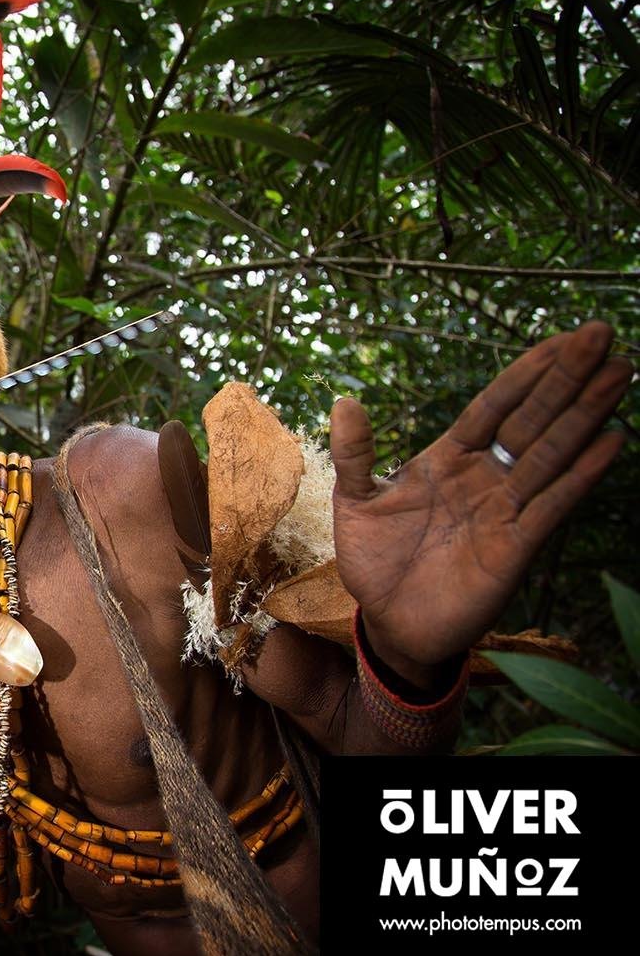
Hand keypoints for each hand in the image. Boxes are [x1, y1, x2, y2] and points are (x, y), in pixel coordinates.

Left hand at [329, 321, 630, 688]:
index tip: (561, 338)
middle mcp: (484, 478)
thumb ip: (356, 454)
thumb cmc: (375, 561)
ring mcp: (505, 509)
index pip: (493, 406)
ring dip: (585, 414)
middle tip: (601, 332)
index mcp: (447, 460)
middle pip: (531, 418)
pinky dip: (581, 473)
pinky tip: (611, 440)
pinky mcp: (517, 546)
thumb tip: (344, 400)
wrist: (389, 623)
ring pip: (551, 452)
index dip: (525, 372)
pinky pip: (554, 504)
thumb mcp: (354, 502)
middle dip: (565, 377)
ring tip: (620, 373)